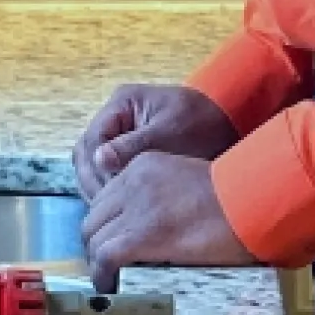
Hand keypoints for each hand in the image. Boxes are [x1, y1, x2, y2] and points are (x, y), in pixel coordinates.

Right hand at [72, 84, 238, 200]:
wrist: (227, 118)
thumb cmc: (201, 121)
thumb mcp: (169, 133)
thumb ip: (133, 146)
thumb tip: (100, 160)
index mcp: (122, 103)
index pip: (94, 138)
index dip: (97, 167)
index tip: (111, 193)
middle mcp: (116, 115)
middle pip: (87, 150)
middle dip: (93, 179)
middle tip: (106, 208)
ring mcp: (121, 131)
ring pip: (94, 162)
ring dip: (99, 185)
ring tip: (111, 212)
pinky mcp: (130, 147)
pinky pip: (109, 168)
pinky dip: (111, 185)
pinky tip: (121, 206)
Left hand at [81, 150, 256, 293]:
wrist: (249, 200)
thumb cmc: (231, 196)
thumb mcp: (186, 182)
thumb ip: (161, 195)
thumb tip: (149, 228)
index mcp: (144, 165)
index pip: (105, 197)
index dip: (106, 225)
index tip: (113, 243)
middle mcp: (133, 181)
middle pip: (93, 217)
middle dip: (97, 243)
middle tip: (109, 265)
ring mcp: (135, 207)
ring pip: (94, 237)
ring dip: (99, 262)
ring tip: (111, 279)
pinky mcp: (142, 234)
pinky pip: (105, 257)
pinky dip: (102, 275)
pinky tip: (111, 288)